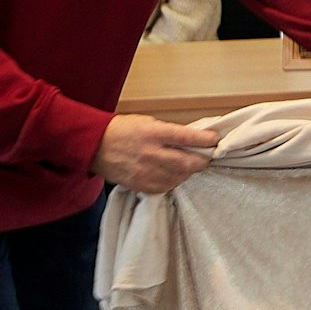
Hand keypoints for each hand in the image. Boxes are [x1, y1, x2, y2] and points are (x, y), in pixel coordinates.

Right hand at [91, 114, 221, 194]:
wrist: (95, 146)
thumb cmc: (122, 130)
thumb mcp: (147, 122)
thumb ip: (168, 132)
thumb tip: (192, 139)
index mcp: (153, 133)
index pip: (186, 137)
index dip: (204, 140)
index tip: (215, 140)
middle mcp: (150, 153)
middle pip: (186, 163)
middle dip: (202, 161)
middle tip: (207, 158)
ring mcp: (145, 171)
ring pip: (178, 177)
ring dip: (188, 172)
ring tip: (190, 166)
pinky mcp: (140, 185)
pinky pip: (165, 187)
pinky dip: (174, 181)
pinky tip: (174, 175)